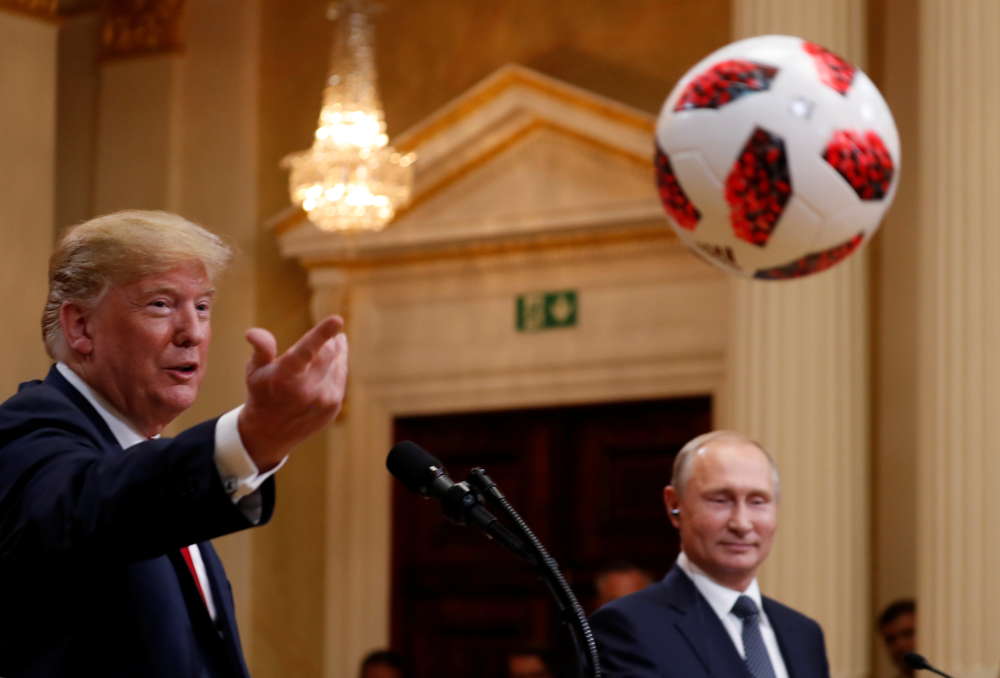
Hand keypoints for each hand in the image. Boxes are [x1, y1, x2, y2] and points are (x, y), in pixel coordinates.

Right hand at [237, 315, 347, 470]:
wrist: (270, 433)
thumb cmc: (262, 393)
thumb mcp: (255, 370)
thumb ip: (261, 348)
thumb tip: (253, 333)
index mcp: (285, 377)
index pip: (306, 350)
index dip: (322, 333)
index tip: (338, 319)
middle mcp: (306, 390)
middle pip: (328, 352)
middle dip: (326, 341)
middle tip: (323, 337)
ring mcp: (323, 399)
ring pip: (337, 362)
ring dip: (333, 352)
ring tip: (327, 348)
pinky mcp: (334, 405)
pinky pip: (341, 374)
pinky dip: (338, 364)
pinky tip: (332, 360)